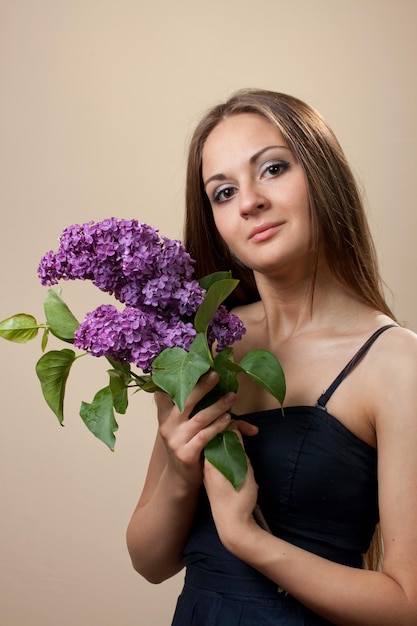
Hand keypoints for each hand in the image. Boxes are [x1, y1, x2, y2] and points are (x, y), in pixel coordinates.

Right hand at [155, 372, 239, 488]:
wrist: (182, 480)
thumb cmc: (188, 446)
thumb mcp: (186, 427)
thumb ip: (198, 409)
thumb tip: (218, 389)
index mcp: (165, 415)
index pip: (166, 392)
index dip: (176, 378)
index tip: (191, 363)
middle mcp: (167, 426)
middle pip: (185, 400)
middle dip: (201, 386)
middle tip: (216, 375)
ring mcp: (175, 440)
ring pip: (199, 418)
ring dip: (217, 406)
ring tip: (231, 397)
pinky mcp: (185, 454)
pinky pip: (205, 436)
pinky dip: (218, 426)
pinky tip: (228, 419)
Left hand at [203, 423, 259, 550]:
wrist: (233, 528)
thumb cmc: (239, 500)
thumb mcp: (244, 469)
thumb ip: (238, 448)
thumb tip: (234, 430)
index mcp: (210, 459)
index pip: (218, 432)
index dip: (235, 426)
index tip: (252, 430)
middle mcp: (206, 464)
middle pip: (217, 440)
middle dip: (233, 434)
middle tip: (251, 435)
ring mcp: (208, 473)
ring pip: (220, 450)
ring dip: (233, 446)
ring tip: (247, 452)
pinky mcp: (213, 482)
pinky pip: (221, 461)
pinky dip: (231, 457)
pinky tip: (242, 465)